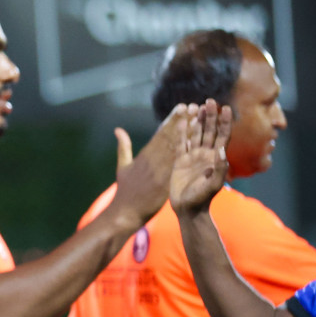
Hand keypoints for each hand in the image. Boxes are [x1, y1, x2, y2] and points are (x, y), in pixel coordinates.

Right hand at [107, 104, 185, 230]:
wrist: (127, 211)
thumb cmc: (125, 190)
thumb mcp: (122, 166)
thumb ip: (123, 147)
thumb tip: (118, 130)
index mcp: (145, 154)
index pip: (162, 133)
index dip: (173, 120)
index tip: (182, 107)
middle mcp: (154, 159)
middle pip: (172, 135)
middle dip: (183, 120)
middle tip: (195, 105)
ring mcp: (160, 168)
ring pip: (176, 145)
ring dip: (188, 130)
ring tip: (197, 116)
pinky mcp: (165, 179)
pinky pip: (176, 162)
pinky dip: (185, 149)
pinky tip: (194, 138)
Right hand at [170, 100, 232, 216]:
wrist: (188, 209)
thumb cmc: (202, 199)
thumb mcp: (213, 184)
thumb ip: (219, 168)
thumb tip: (221, 149)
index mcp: (216, 158)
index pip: (222, 136)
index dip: (225, 122)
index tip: (226, 108)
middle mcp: (205, 155)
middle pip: (210, 131)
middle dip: (211, 116)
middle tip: (210, 101)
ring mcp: (193, 157)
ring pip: (196, 134)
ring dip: (198, 121)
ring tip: (198, 107)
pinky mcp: (180, 161)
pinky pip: (181, 143)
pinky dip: (181, 132)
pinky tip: (181, 122)